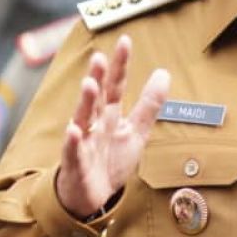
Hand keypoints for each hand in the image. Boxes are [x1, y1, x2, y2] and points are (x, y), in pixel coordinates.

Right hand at [56, 35, 170, 218]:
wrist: (92, 195)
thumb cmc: (110, 160)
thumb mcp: (136, 131)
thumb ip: (149, 104)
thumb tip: (164, 73)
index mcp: (110, 114)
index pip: (116, 85)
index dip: (120, 65)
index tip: (124, 41)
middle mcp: (94, 123)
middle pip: (97, 97)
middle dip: (97, 77)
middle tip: (99, 57)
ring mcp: (83, 141)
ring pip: (82, 117)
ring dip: (85, 101)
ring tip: (89, 85)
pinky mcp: (75, 162)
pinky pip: (73, 150)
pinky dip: (72, 141)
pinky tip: (73, 130)